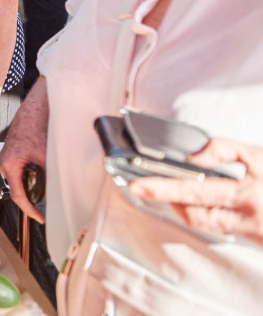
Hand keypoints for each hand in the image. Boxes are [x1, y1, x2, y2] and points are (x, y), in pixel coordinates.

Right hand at [0, 111, 47, 223]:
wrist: (31, 115)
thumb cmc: (36, 129)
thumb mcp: (46, 158)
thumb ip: (48, 178)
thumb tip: (54, 196)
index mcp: (9, 165)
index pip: (19, 196)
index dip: (30, 210)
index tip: (40, 218)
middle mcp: (1, 165)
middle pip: (17, 190)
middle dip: (31, 196)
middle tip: (46, 198)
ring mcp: (2, 162)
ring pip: (17, 183)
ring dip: (29, 184)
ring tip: (41, 176)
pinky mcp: (5, 159)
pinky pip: (15, 175)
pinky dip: (26, 177)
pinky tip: (35, 169)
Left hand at [130, 138, 262, 244]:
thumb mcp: (262, 156)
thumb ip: (227, 150)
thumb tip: (195, 157)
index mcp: (251, 196)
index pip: (197, 192)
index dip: (165, 189)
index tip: (140, 185)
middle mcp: (250, 219)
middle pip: (194, 213)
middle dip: (166, 199)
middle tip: (141, 187)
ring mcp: (253, 232)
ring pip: (204, 223)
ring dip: (183, 207)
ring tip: (168, 189)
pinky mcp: (255, 239)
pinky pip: (219, 226)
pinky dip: (204, 213)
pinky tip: (194, 200)